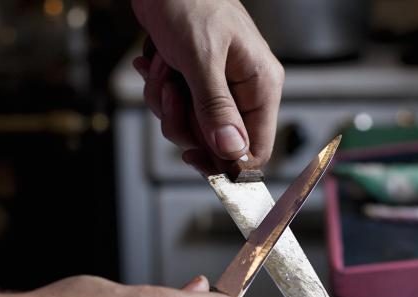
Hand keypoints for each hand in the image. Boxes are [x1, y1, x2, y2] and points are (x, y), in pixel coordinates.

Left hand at [130, 0, 283, 170]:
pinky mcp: (195, 82)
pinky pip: (175, 108)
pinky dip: (158, 88)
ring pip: (191, 126)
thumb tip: (230, 152)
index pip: (256, 148)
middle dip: (183, 121)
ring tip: (163, 68)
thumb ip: (216, 109)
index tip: (194, 156)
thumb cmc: (189, 2)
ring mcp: (219, 87)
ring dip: (165, 102)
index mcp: (261, 85)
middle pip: (216, 142)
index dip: (226, 161)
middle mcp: (244, 90)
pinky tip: (156, 62)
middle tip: (171, 92)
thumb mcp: (201, 59)